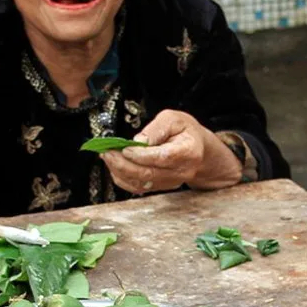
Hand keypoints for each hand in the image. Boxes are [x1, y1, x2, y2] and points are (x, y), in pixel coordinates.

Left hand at [100, 110, 242, 194]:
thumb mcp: (174, 119)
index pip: (161, 158)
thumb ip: (157, 128)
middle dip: (123, 164)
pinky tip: (114, 166)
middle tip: (107, 152)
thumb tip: (138, 140)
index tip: (125, 148)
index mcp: (188, 152)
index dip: (140, 155)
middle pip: (148, 173)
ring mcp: (170, 182)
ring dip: (119, 171)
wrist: (198, 150)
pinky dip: (122, 178)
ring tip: (107, 157)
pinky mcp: (160, 187)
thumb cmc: (186, 132)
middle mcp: (180, 171)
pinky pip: (138, 188)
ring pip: (140, 183)